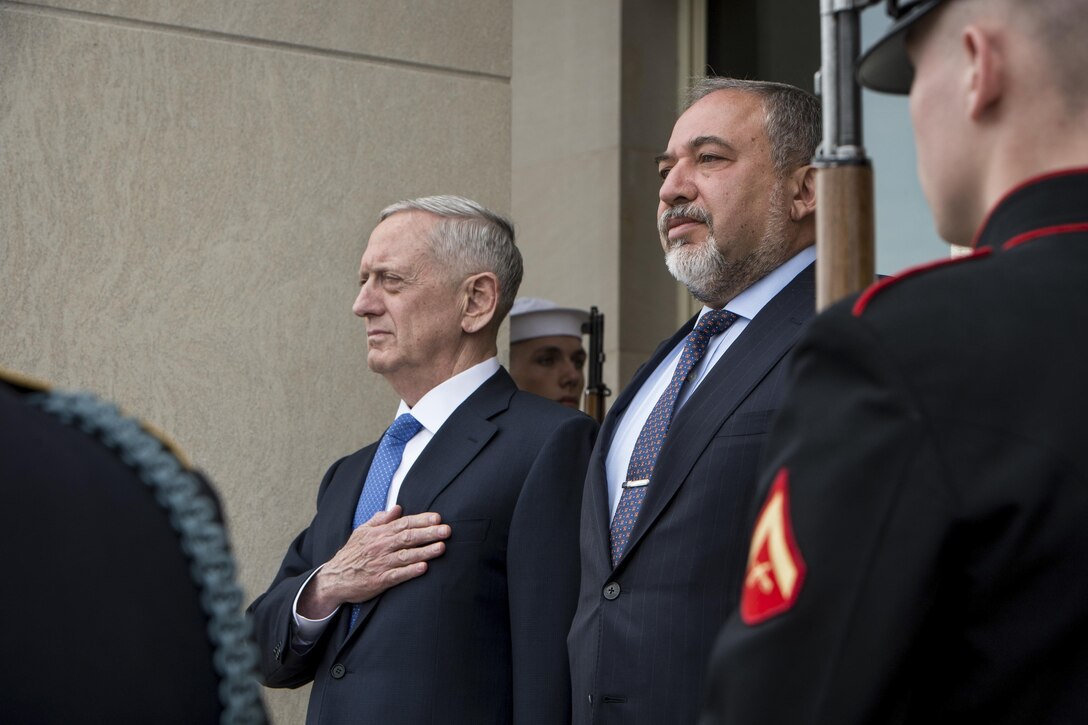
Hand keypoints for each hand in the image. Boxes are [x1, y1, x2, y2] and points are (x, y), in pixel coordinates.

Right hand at [298, 506, 449, 618]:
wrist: (334, 578)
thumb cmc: (352, 554)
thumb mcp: (362, 531)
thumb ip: (380, 520)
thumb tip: (398, 508)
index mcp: (379, 533)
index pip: (404, 523)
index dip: (421, 520)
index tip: (438, 518)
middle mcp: (381, 547)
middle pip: (408, 537)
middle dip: (429, 533)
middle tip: (447, 530)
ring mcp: (381, 564)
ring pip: (406, 555)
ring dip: (425, 551)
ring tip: (441, 547)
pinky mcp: (379, 581)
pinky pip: (397, 575)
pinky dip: (411, 571)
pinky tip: (424, 568)